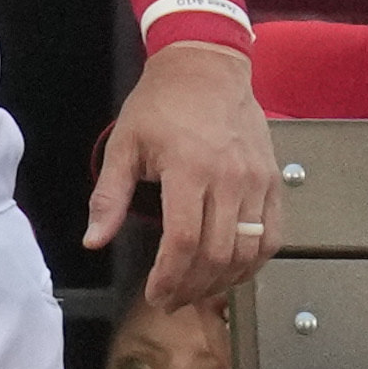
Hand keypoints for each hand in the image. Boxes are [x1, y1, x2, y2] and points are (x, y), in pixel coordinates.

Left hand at [87, 38, 282, 314]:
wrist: (207, 68)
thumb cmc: (161, 104)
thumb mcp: (124, 145)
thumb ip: (110, 196)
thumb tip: (94, 239)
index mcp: (189, 170)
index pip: (184, 241)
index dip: (170, 276)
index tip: (156, 294)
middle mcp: (230, 179)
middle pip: (218, 253)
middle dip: (192, 286)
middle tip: (172, 300)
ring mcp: (258, 182)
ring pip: (250, 250)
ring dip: (224, 281)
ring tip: (197, 291)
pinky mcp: (274, 182)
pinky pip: (273, 235)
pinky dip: (255, 262)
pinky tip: (232, 272)